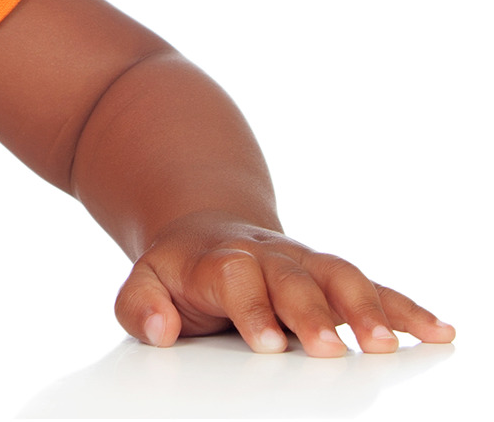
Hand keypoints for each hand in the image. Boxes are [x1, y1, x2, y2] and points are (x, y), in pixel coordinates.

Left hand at [116, 212, 455, 356]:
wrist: (207, 228)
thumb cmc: (180, 272)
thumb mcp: (145, 282)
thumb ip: (139, 305)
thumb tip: (158, 328)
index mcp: (218, 260)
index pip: (234, 278)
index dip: (251, 308)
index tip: (267, 342)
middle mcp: (267, 257)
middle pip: (292, 278)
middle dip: (313, 312)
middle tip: (330, 348)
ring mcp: (304, 264)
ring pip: (339, 275)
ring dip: (365, 307)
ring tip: (385, 345)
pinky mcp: (333, 277)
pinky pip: (374, 288)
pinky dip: (406, 307)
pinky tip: (438, 331)